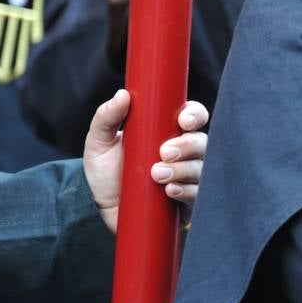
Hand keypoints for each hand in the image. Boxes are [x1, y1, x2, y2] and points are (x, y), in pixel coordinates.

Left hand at [82, 90, 210, 233]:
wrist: (100, 207)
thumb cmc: (105, 170)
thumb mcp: (99, 141)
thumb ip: (107, 117)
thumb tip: (123, 95)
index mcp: (167, 131)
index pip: (194, 116)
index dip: (195, 115)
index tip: (182, 121)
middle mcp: (184, 152)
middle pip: (202, 142)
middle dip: (187, 146)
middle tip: (164, 153)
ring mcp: (187, 176)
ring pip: (201, 168)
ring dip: (183, 170)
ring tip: (156, 174)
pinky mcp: (187, 199)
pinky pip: (199, 194)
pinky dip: (187, 191)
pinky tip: (170, 191)